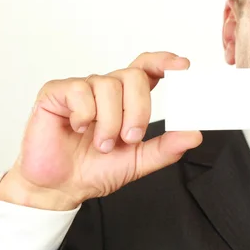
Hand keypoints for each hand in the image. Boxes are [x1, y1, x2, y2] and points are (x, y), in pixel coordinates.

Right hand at [0, 52, 202, 210]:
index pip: (147, 68)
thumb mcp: (137, 162)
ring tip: (100, 143)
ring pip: (108, 85)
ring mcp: (81, 89)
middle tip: (129, 138)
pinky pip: (80, 91)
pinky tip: (77, 129)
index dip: (165, 61)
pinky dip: (84, 115)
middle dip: (138, 110)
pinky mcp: (56, 93)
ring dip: (109, 122)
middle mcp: (105, 89)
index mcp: (126, 100)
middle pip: (133, 76)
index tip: (183, 66)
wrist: (60, 187)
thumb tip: (193, 134)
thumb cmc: (94, 170)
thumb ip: (166, 148)